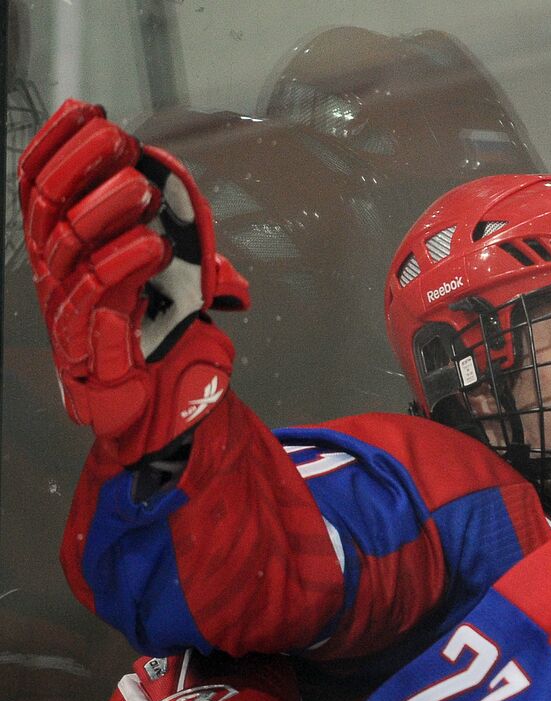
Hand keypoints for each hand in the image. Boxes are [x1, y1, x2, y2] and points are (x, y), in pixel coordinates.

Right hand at [18, 99, 248, 463]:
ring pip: (70, 244)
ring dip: (107, 211)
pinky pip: (96, 297)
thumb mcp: (160, 264)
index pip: (39, 181)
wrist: (149, 400)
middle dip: (82, 165)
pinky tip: (152, 247)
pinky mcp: (85, 340)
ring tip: (143, 189)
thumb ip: (161, 224)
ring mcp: (64, 304)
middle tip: (119, 140)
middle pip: (49, 204)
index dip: (56, 142)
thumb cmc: (150, 325)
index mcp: (61, 242)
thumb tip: (171, 181)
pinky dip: (123, 267)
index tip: (84, 111)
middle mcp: (53, 268)